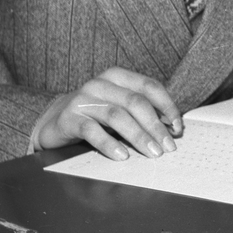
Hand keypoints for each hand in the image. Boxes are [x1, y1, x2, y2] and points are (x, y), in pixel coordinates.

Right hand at [33, 67, 181, 160]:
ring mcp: (83, 99)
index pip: (149, 86)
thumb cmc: (95, 114)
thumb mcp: (119, 106)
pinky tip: (122, 156)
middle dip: (155, 126)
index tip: (178, 127)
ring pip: (117, 116)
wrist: (53, 120)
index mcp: (117, 76)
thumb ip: (142, 111)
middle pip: (135, 102)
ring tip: (152, 152)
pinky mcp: (69, 118)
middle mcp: (100, 84)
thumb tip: (172, 128)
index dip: (167, 106)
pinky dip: (109, 144)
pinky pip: (92, 131)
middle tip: (168, 146)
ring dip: (138, 136)